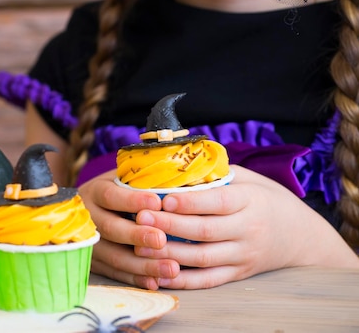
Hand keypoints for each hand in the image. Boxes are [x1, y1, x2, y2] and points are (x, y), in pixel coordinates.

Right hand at [78, 169, 180, 289]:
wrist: (78, 212)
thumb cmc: (116, 191)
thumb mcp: (122, 178)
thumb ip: (142, 178)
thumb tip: (177, 175)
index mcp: (96, 192)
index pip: (111, 196)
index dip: (132, 200)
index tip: (157, 203)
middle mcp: (88, 218)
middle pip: (110, 228)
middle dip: (137, 236)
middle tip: (162, 240)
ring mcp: (88, 243)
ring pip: (113, 256)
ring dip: (143, 264)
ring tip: (171, 268)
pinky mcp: (93, 263)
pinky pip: (114, 273)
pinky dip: (135, 279)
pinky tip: (155, 283)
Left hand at [136, 165, 358, 288]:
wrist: (301, 236)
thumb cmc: (266, 199)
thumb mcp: (249, 179)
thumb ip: (217, 173)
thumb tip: (177, 163)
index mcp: (250, 201)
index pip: (218, 202)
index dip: (190, 202)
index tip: (164, 199)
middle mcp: (248, 230)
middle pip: (205, 230)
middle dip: (170, 225)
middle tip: (141, 218)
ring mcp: (243, 255)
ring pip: (203, 258)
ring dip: (170, 254)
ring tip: (141, 245)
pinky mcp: (238, 274)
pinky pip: (208, 280)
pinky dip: (183, 280)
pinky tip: (158, 274)